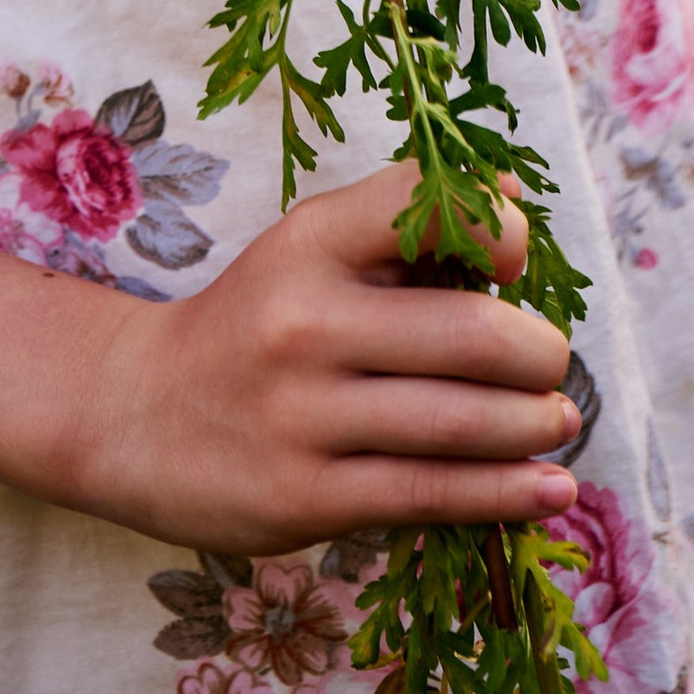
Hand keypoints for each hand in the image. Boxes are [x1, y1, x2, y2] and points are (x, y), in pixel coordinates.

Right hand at [67, 161, 580, 553]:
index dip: (501, 231)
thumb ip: (403, 222)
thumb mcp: (308, 248)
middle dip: (540, 352)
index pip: (427, 209)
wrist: (135, 412)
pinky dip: (506, 493)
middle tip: (553, 362)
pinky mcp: (307, 496)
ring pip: (463, 423)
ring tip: (558, 420)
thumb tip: (514, 197)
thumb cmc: (254, 322)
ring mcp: (303, 415)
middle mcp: (305, 322)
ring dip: (536, 425)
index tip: (519, 260)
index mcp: (310, 242)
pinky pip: (430, 494)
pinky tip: (548, 489)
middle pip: (472, 335)